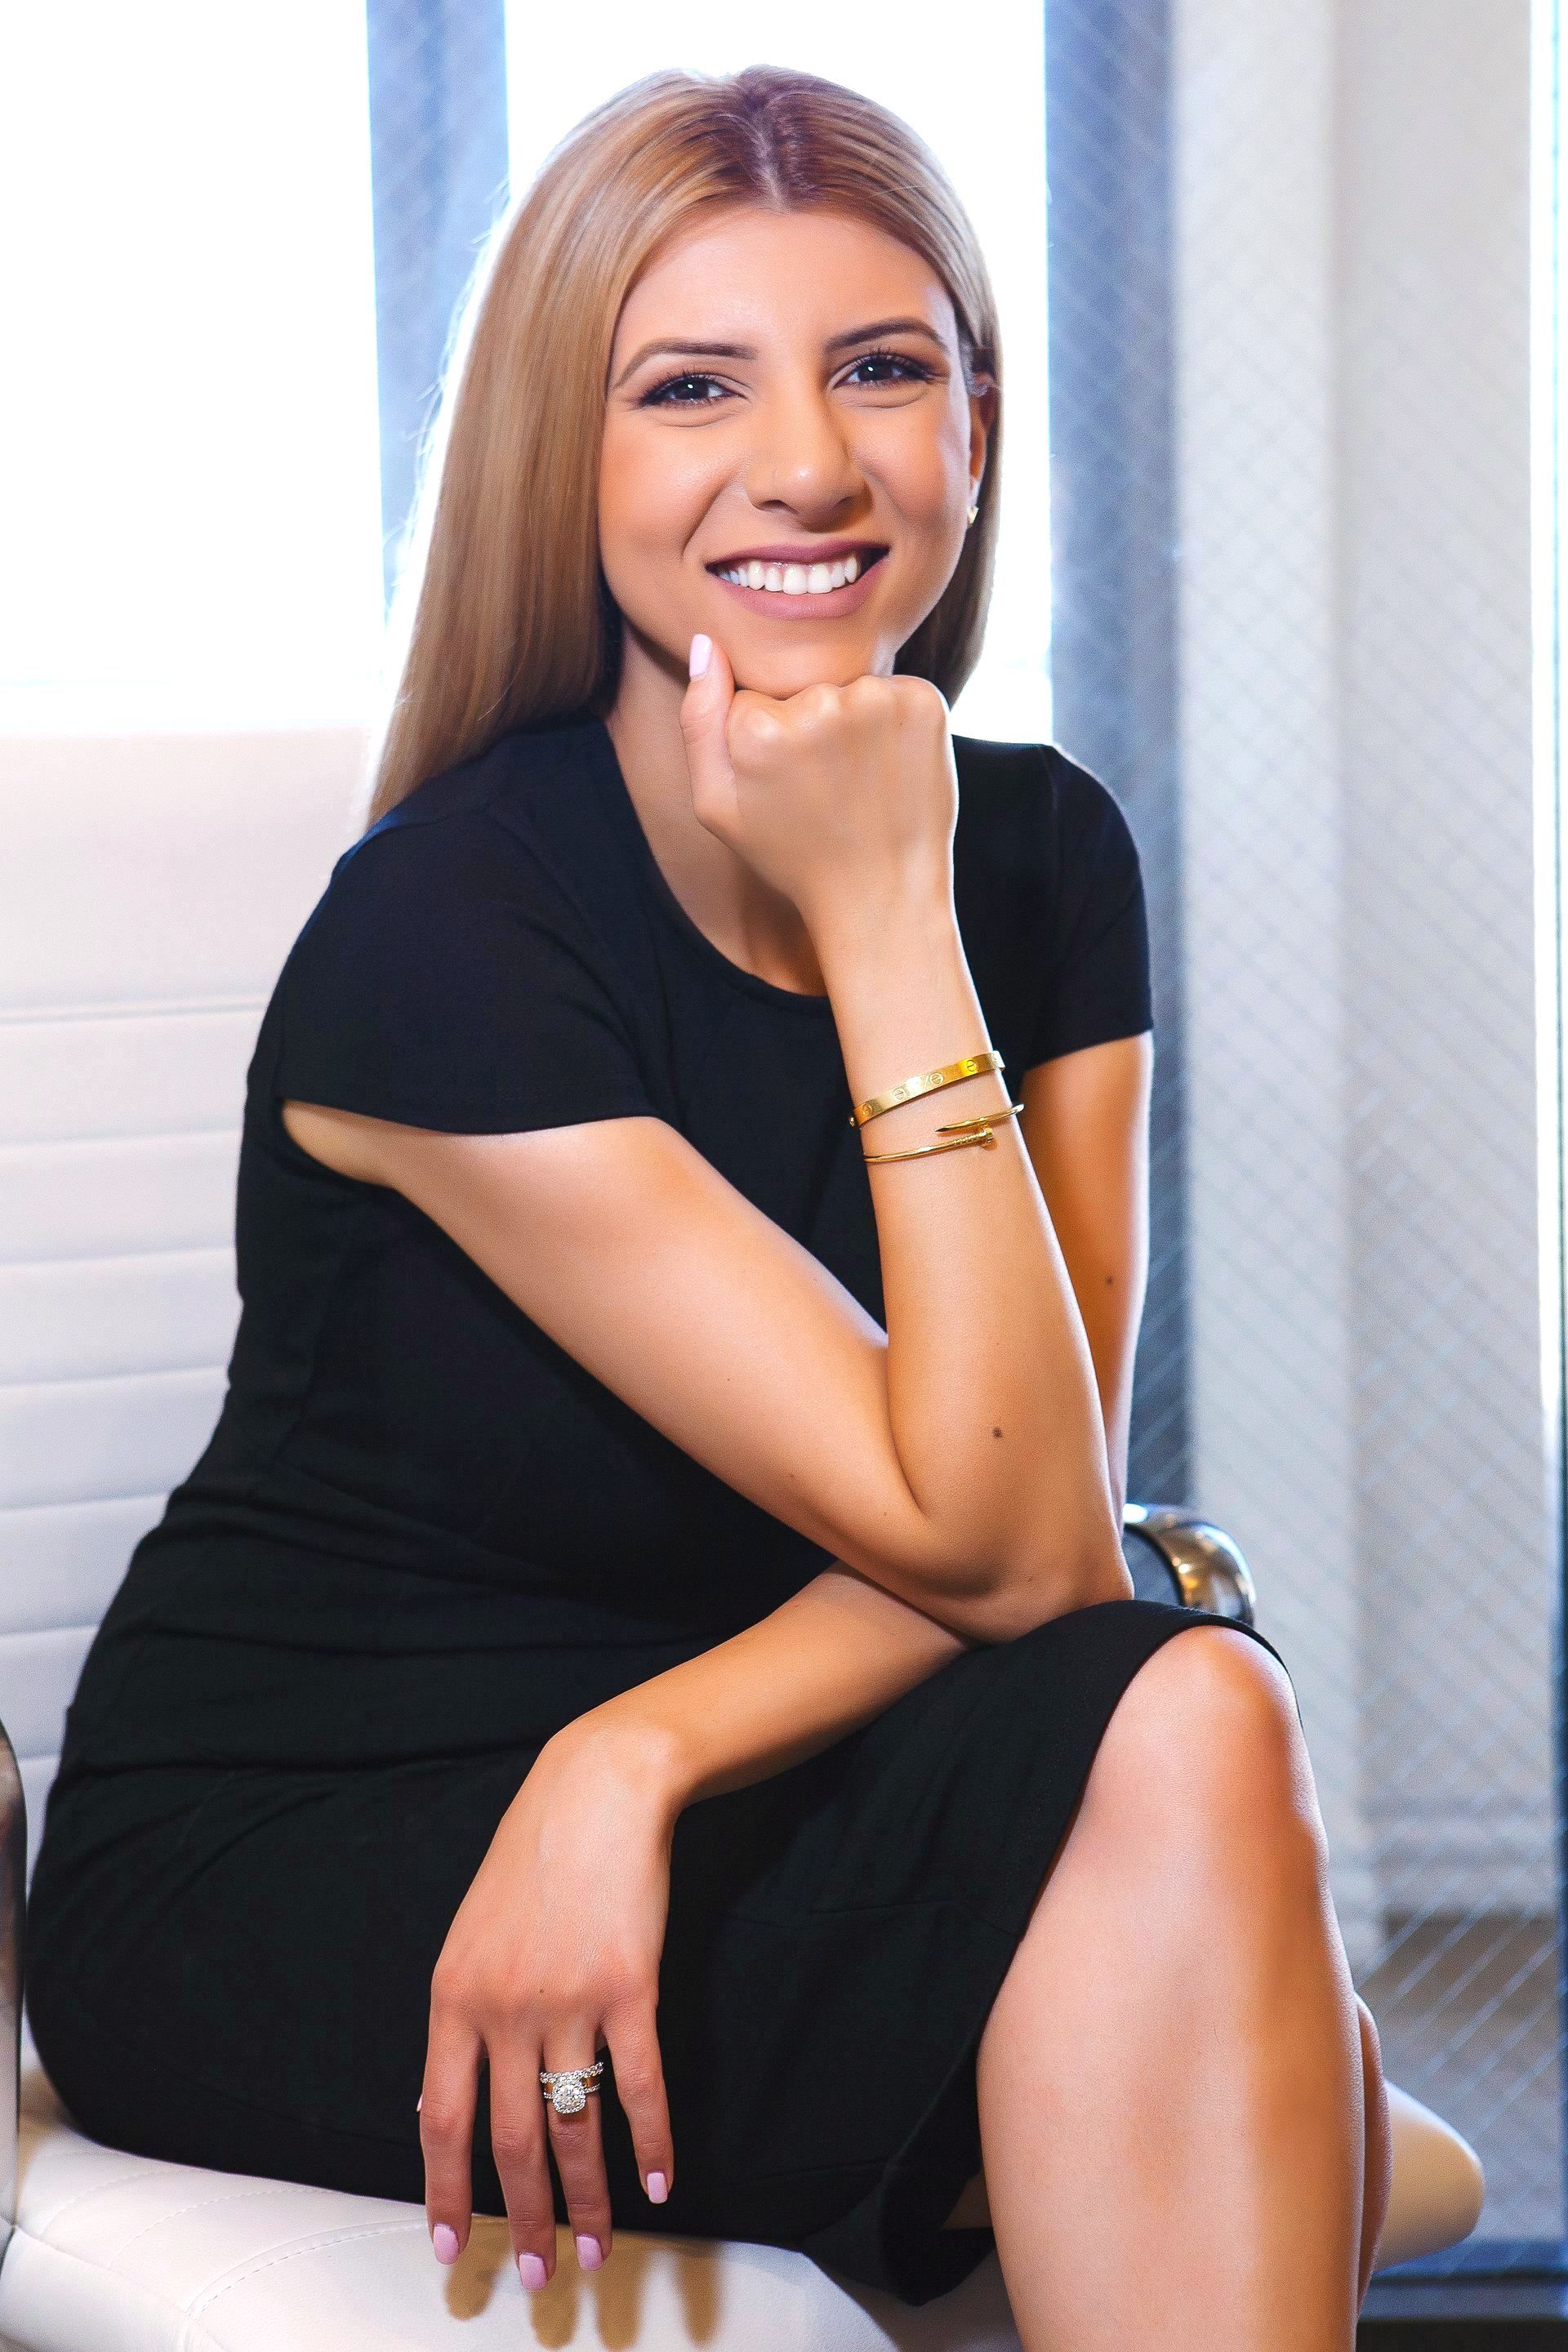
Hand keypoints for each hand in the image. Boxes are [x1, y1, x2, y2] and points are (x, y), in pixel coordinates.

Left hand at [419, 1724, 679, 2286]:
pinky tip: (662, 2181)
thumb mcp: (472, 1932)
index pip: (439, 2119)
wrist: (595, 1791)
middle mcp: (504, 2007)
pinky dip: (652, 2142)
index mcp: (453, 1996)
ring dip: (588, 2199)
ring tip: (600, 2248)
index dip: (445, 2192)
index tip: (451, 2246)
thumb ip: (463, 2010)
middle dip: (523, 2219)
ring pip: (575, 2126)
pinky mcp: (631, 1988)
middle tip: (536, 2276)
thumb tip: (455, 2092)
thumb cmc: (533, 1858)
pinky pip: (641, 2085)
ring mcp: (568, 2000)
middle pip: (510, 2140)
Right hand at [679, 635, 957, 943]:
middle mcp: (821, 704)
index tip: (783, 785)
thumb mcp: (718, 806)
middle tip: (824, 790)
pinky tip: (890, 771)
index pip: (751, 698)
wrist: (882, 895)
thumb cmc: (793, 856)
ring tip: (859, 784)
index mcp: (760, 728)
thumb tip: (707, 644)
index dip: (763, 740)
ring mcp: (878, 701)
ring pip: (849, 689)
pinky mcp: (924, 703)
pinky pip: (895, 692)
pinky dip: (893, 724)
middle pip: (802, 688)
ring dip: (853, 724)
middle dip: (809, 727)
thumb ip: (698, 722)